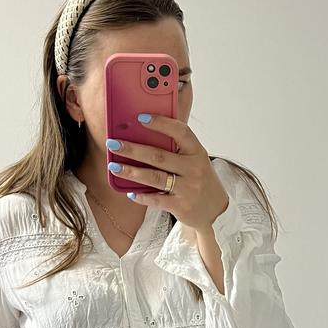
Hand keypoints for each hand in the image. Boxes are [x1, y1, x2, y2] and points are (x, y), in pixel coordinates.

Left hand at [106, 113, 228, 227]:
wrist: (214, 210)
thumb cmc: (198, 179)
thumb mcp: (194, 159)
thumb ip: (176, 148)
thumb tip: (144, 134)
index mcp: (197, 152)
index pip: (180, 132)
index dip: (161, 123)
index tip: (140, 117)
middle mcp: (193, 169)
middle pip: (159, 156)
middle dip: (133, 149)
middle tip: (113, 143)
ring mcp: (188, 188)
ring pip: (155, 178)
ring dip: (132, 171)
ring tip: (114, 166)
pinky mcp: (181, 206)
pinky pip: (157, 200)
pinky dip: (142, 196)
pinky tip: (129, 192)